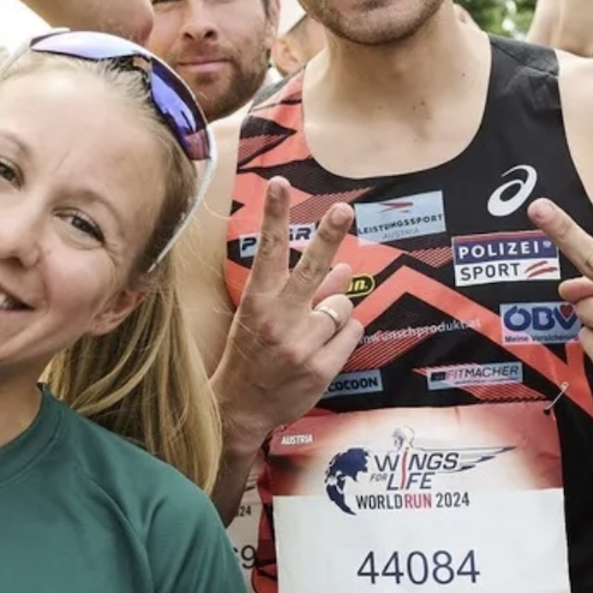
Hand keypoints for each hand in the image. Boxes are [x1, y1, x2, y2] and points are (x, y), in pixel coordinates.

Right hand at [213, 179, 362, 443]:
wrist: (240, 408)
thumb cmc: (251, 353)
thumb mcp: (263, 316)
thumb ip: (303, 289)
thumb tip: (346, 265)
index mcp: (258, 301)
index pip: (269, 250)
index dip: (275, 215)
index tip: (279, 184)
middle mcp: (279, 319)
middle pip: (312, 269)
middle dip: (329, 236)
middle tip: (345, 208)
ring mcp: (302, 345)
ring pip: (342, 306)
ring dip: (335, 312)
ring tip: (311, 331)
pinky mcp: (322, 368)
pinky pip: (352, 332)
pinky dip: (344, 334)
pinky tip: (323, 346)